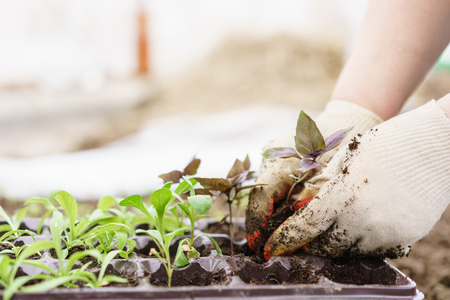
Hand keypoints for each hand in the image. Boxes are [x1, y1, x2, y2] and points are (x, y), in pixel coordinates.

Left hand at [264, 100, 449, 259]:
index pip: (305, 228)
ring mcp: (387, 232)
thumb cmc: (387, 143)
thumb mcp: (347, 157)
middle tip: (304, 240)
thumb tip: (307, 206)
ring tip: (333, 232)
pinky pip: (376, 251)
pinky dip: (362, 244)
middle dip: (310, 245)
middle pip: (325, 247)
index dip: (285, 240)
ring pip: (350, 252)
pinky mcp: (406, 237)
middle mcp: (363, 220)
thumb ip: (326, 185)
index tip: (271, 248)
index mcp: (343, 196)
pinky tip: (360, 229)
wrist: (437, 144)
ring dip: (337, 245)